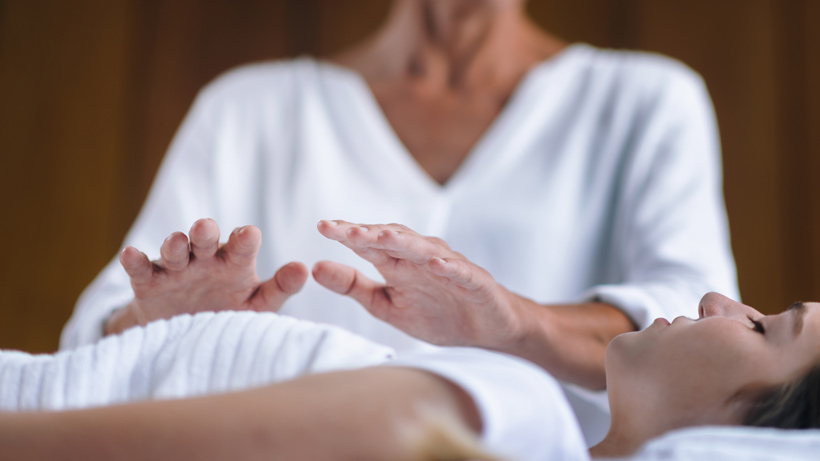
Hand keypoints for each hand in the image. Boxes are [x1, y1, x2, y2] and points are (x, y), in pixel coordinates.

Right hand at [108, 219, 307, 334]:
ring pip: (174, 250)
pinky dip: (135, 261)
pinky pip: (141, 269)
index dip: (244, 239)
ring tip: (177, 242)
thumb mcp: (258, 305)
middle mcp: (206, 258)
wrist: (189, 334)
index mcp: (235, 261)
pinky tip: (130, 254)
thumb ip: (280, 288)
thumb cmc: (231, 312)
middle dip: (205, 232)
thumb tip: (305, 269)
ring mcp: (176, 268)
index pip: (242, 245)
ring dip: (174, 244)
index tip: (249, 235)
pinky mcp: (150, 283)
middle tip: (206, 228)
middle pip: (205, 238)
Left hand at [312, 220, 526, 347]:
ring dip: (403, 241)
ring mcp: (450, 267)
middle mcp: (421, 258)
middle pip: (392, 239)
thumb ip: (352, 287)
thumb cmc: (437, 314)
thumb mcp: (386, 305)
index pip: (369, 243)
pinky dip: (449, 266)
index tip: (322, 227)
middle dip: (368, 233)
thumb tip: (314, 267)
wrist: (487, 333)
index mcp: (398, 263)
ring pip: (423, 249)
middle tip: (342, 229)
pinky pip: (461, 272)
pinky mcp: (475, 282)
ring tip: (381, 235)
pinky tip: (435, 263)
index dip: (347, 234)